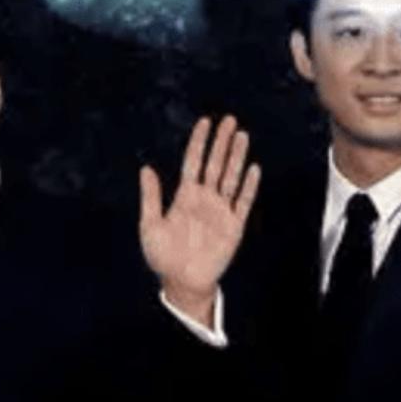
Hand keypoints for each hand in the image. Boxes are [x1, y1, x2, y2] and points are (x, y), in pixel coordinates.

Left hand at [139, 116, 259, 324]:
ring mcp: (220, 210)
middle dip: (222, 142)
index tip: (205, 122)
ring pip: (231, 177)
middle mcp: (204, 198)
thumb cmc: (163, 255)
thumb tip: (146, 168)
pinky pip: (243, 202)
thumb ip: (151, 197)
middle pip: (215, 164)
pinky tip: (253, 169)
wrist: (181, 281)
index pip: (193, 161)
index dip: (199, 142)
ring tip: (242, 136)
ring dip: (236, 157)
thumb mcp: (150, 224)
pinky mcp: (233, 225)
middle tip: (230, 120)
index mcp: (184, 196)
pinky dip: (249, 186)